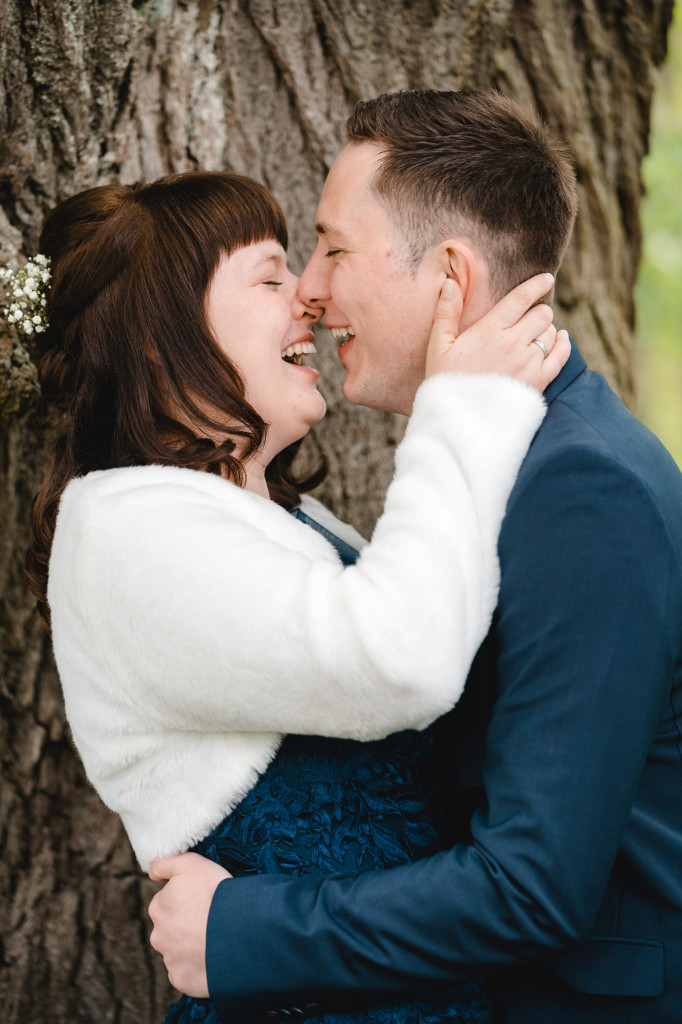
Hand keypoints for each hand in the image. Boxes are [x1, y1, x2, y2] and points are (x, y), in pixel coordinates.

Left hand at [148, 852, 230, 995]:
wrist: (236, 930)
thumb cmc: (214, 893)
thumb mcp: (191, 863)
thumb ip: (166, 863)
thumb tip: (152, 871)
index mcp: (158, 908)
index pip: (168, 903)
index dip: (187, 900)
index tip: (204, 900)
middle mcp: (158, 936)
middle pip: (171, 929)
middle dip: (187, 925)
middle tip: (211, 919)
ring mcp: (170, 960)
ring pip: (180, 952)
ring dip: (193, 946)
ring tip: (217, 938)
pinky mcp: (182, 980)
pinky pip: (188, 973)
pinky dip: (199, 967)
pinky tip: (214, 957)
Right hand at [425, 272, 569, 391]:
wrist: (459, 421)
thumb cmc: (445, 383)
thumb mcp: (438, 347)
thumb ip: (446, 313)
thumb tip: (450, 284)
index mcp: (489, 330)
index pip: (522, 298)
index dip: (537, 285)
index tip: (546, 279)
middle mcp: (513, 343)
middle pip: (542, 314)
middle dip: (539, 312)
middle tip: (531, 318)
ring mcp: (528, 363)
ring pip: (551, 333)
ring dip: (546, 330)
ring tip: (536, 335)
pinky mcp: (538, 382)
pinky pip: (561, 355)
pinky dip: (563, 344)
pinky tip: (560, 339)